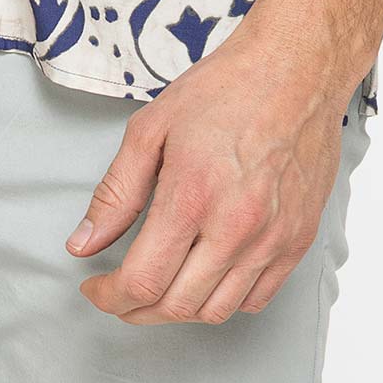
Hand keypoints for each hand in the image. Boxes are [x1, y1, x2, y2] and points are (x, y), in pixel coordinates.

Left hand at [66, 26, 353, 323]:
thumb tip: (83, 243)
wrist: (296, 70)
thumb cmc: (224, 90)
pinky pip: (257, 299)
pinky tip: (205, 275)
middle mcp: (236, 228)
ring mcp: (272, 239)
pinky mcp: (299, 240)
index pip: (143, 280)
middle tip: (119, 292)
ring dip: (179, 310)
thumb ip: (115, 192)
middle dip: (136, 310)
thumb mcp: (151, 128)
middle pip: (177, 306)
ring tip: (160, 285)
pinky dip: (224, 300)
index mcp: (192, 196)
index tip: (95, 289)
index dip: (109, 297)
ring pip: (217, 312)